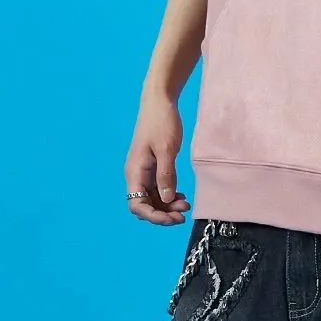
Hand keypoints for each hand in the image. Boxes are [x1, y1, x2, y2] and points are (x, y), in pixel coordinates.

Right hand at [124, 92, 191, 224]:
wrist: (159, 102)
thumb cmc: (161, 122)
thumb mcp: (166, 150)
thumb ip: (166, 175)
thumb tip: (166, 200)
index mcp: (135, 172)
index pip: (137, 205)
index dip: (154, 216)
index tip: (173, 218)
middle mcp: (136, 175)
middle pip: (145, 205)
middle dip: (163, 213)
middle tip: (183, 214)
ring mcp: (144, 172)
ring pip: (153, 198)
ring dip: (167, 206)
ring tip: (185, 204)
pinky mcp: (152, 167)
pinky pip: (158, 188)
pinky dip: (168, 195)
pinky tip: (180, 195)